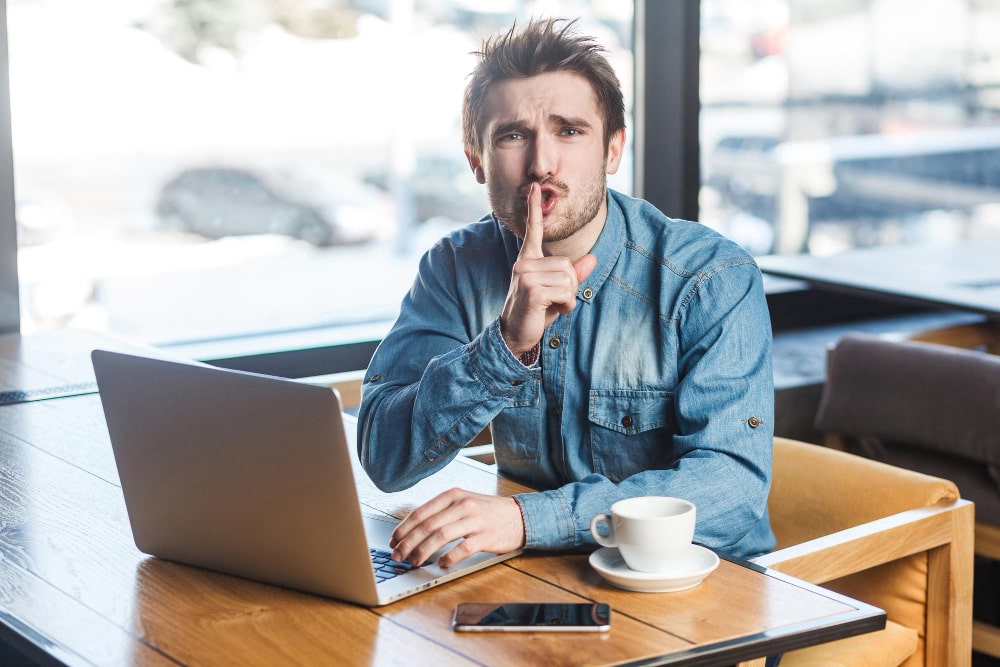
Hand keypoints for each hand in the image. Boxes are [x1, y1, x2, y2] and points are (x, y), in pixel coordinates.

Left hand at [389, 488, 524, 567]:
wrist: (519, 516)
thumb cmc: (486, 512)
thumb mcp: (462, 503)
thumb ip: (440, 512)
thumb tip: (412, 531)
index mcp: (453, 495)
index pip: (421, 512)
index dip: (404, 529)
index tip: (393, 542)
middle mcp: (463, 505)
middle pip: (428, 525)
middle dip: (408, 543)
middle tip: (398, 556)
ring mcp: (475, 520)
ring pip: (441, 536)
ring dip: (423, 551)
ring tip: (414, 561)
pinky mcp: (487, 536)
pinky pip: (463, 548)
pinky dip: (449, 557)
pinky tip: (441, 564)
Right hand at [500, 183, 596, 355]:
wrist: (515, 334)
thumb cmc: (536, 312)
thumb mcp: (558, 292)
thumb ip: (574, 275)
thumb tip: (593, 258)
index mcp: (528, 260)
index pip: (533, 231)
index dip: (534, 209)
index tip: (534, 188)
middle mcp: (524, 264)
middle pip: (567, 264)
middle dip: (570, 287)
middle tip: (555, 300)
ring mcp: (526, 275)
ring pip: (569, 279)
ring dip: (568, 298)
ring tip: (552, 306)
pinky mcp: (532, 290)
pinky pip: (566, 293)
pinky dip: (566, 306)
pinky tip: (551, 311)